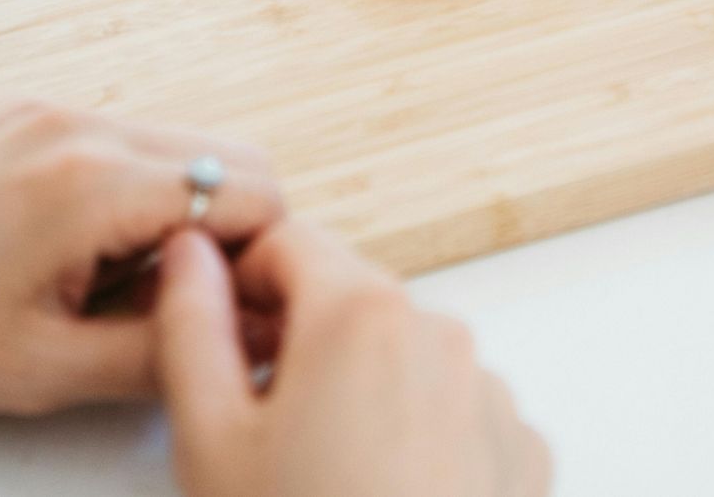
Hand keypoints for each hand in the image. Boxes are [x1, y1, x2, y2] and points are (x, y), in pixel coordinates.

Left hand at [0, 101, 281, 418]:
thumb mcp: (45, 372)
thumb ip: (166, 349)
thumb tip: (250, 338)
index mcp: (93, 182)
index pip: (253, 190)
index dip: (261, 260)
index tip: (230, 312)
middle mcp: (76, 125)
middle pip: (226, 155)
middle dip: (228, 233)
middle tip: (181, 307)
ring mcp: (41, 111)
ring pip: (172, 146)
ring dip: (174, 214)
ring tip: (112, 289)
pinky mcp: (12, 115)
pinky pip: (111, 142)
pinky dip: (120, 194)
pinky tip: (68, 257)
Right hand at [158, 222, 551, 496]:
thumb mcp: (210, 438)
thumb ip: (190, 324)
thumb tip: (189, 253)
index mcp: (360, 311)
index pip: (287, 240)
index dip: (239, 278)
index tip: (216, 333)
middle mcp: (442, 332)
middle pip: (350, 299)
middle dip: (299, 342)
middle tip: (258, 426)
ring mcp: (492, 394)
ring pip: (405, 357)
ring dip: (361, 388)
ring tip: (321, 477)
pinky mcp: (524, 452)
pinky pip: (457, 413)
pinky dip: (418, 436)